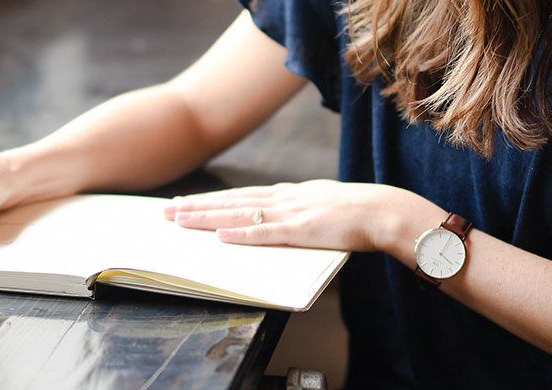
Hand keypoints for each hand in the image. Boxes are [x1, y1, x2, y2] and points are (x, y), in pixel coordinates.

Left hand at [163, 179, 430, 251]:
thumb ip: (300, 211)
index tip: (186, 202)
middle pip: (231, 201)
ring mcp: (291, 213)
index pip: (241, 195)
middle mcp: (284, 199)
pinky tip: (219, 235)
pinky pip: (265, 233)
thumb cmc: (360, 213)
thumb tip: (282, 220)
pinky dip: (240, 234)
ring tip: (179, 220)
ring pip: (239, 214)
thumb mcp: (323, 206)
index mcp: (290, 194)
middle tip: (165, 211)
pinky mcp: (301, 230)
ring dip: (207, 217)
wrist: (386, 211)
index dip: (211, 200)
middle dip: (196, 206)